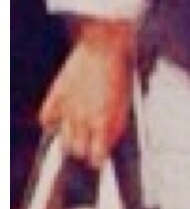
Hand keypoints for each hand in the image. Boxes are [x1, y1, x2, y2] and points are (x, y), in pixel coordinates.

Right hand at [39, 21, 133, 167]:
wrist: (104, 48)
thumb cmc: (118, 75)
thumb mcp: (124, 105)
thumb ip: (115, 127)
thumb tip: (107, 144)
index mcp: (105, 123)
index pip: (96, 156)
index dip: (97, 159)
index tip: (98, 159)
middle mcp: (85, 120)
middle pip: (77, 151)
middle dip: (84, 151)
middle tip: (87, 146)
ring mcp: (69, 109)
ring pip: (63, 141)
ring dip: (70, 141)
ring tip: (76, 135)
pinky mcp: (56, 96)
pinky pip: (46, 120)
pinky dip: (51, 122)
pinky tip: (60, 119)